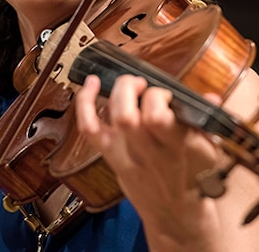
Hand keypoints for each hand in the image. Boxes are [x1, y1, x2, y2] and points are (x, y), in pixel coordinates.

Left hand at [74, 74, 224, 250]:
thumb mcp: (207, 151)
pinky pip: (89, 129)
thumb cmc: (190, 176)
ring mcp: (125, 153)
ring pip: (110, 119)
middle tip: (141, 83)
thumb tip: (210, 97)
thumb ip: (203, 122)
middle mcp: (147, 151)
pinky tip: (89, 85)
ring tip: (127, 83)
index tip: (165, 94)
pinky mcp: (110, 155)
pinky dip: (84, 104)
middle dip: (130, 89)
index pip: (158, 118)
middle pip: (126, 116)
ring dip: (114, 93)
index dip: (157, 98)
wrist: (174, 211)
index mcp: (176, 148)